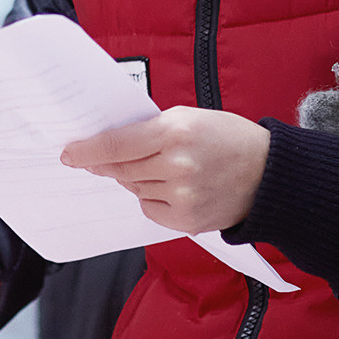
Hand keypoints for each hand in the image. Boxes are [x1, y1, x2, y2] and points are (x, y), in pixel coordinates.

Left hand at [61, 108, 270, 233]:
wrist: (269, 174)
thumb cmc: (229, 139)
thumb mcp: (190, 118)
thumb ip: (151, 130)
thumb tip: (111, 146)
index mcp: (176, 132)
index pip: (117, 144)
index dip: (88, 150)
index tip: (70, 153)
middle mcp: (177, 165)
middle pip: (121, 169)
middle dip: (106, 164)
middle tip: (97, 160)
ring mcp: (182, 196)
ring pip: (134, 188)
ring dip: (135, 178)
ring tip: (161, 168)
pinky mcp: (187, 220)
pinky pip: (149, 208)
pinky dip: (151, 197)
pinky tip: (172, 187)